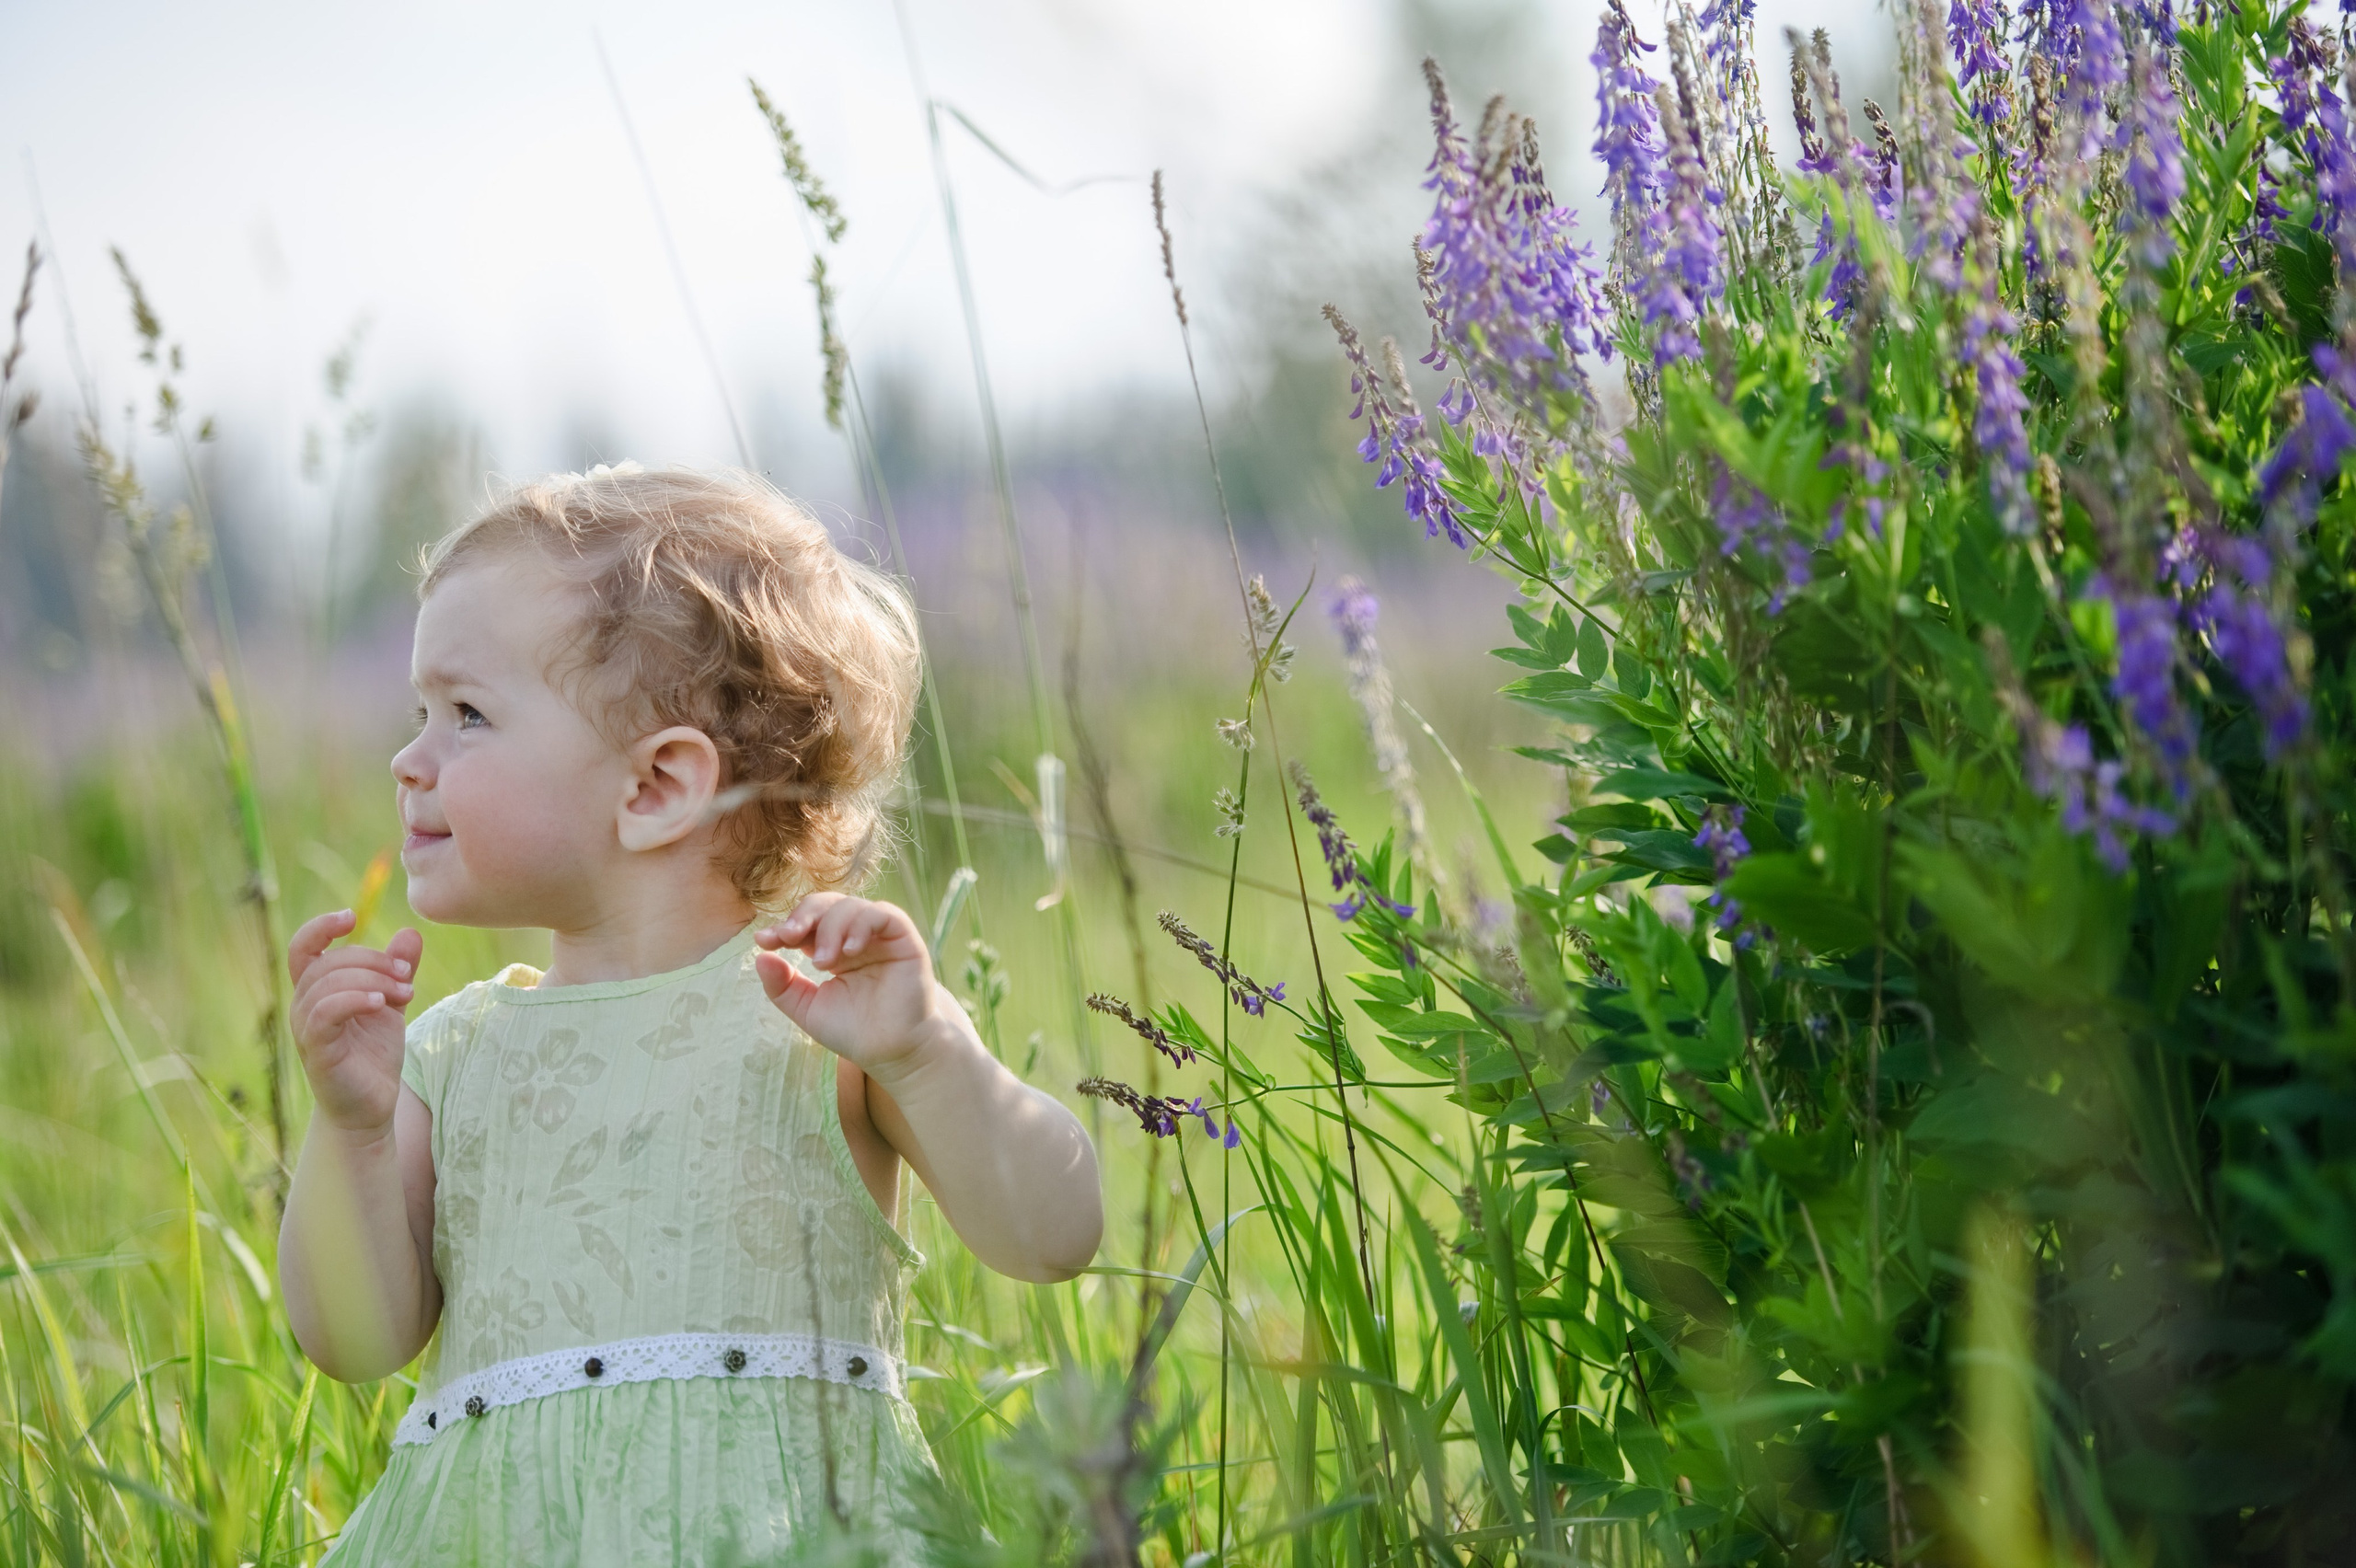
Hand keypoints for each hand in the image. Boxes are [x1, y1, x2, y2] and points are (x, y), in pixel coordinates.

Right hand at [288, 911, 424, 1135]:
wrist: (373, 1105)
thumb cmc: (374, 1055)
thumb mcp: (391, 1003)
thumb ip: (397, 970)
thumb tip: (411, 932)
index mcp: (317, 991)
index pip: (303, 948)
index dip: (320, 927)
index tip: (351, 917)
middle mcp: (304, 1006)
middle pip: (327, 962)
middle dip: (372, 960)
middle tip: (406, 975)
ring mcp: (307, 1029)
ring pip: (326, 984)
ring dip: (371, 980)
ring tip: (404, 992)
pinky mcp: (317, 1051)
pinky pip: (325, 1013)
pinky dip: (353, 1000)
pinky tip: (381, 1004)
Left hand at [754, 894, 950, 1083]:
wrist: (890, 1053)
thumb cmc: (853, 1032)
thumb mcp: (807, 1008)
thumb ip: (781, 986)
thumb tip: (760, 957)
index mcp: (832, 950)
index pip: (806, 924)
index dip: (784, 927)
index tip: (764, 941)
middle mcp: (855, 937)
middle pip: (826, 904)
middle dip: (803, 916)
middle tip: (788, 937)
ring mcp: (880, 936)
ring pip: (851, 906)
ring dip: (830, 929)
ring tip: (823, 963)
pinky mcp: (904, 939)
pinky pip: (883, 914)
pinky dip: (861, 925)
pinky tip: (849, 951)